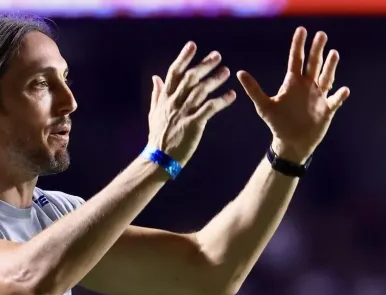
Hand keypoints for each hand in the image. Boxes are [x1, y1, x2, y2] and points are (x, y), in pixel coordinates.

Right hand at [147, 42, 236, 165]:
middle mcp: (174, 103)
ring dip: (214, 80)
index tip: (193, 45)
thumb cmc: (158, 137)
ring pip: (200, 91)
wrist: (159, 159)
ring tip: (227, 72)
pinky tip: (232, 95)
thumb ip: (157, 94)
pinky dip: (221, 101)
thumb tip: (155, 77)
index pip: (174, 73)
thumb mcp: (154, 113)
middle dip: (204, 65)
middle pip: (189, 78)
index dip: (183, 57)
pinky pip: (209, 109)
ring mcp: (183, 113)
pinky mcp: (193, 125)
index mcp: (165, 98)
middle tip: (217, 56)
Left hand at [237, 27, 349, 162]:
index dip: (298, 45)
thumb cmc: (277, 124)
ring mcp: (318, 96)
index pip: (296, 59)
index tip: (302, 30)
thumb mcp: (264, 106)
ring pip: (326, 78)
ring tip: (334, 54)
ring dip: (330, 67)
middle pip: (313, 64)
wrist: (291, 143)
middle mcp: (307, 86)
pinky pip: (335, 100)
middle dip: (317, 49)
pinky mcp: (327, 109)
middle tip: (321, 34)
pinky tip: (344, 90)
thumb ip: (254, 89)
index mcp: (293, 83)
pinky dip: (339, 95)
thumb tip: (239, 73)